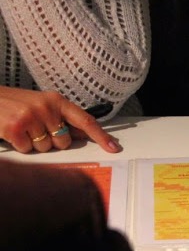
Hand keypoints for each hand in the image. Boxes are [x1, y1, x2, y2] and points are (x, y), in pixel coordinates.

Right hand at [0, 86, 120, 153]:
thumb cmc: (14, 103)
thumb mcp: (42, 105)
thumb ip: (63, 118)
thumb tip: (87, 134)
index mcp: (56, 100)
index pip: (85, 120)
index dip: (101, 136)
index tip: (113, 147)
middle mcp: (46, 107)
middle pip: (65, 142)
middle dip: (52, 141)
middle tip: (35, 128)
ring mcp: (31, 117)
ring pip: (47, 148)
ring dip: (35, 144)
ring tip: (23, 129)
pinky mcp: (15, 128)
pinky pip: (29, 150)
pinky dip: (20, 146)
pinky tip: (12, 132)